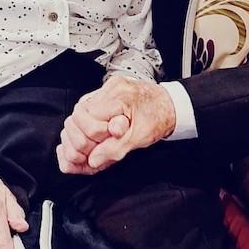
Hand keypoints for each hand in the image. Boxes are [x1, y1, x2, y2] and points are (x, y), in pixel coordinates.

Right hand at [57, 76, 175, 173]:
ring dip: (83, 131)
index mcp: (119, 96)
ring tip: (99, 141)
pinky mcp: (105, 94)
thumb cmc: (159, 118)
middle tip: (98, 145)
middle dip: (84, 135)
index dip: (93, 137)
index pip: (87, 120)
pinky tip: (96, 133)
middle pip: (77, 115)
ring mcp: (106, 89)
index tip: (103, 146)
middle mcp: (109, 88)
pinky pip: (85, 109)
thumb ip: (115, 149)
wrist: (171, 105)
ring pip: (78, 113)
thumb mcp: (140, 138)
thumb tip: (93, 160)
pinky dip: (86, 124)